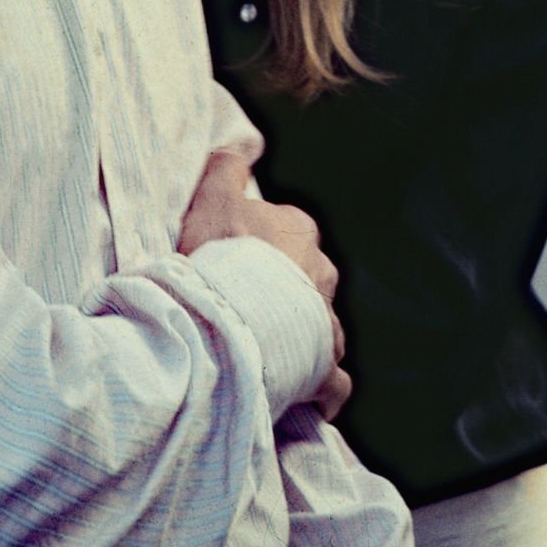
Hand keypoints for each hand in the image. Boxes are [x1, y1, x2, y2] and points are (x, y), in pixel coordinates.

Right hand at [180, 152, 352, 418]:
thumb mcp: (212, 199)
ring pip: (325, 328)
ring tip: (279, 357)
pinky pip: (334, 383)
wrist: (231, 319)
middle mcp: (322, 273)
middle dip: (291, 295)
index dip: (263, 250)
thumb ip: (226, 167)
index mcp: (298, 232)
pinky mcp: (325, 367)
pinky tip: (313, 400)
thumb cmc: (219, 257)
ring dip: (308, 340)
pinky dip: (325, 391)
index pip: (289, 233)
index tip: (238, 267)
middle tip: (253, 313)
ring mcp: (326, 321)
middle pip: (311, 280)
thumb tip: (244, 146)